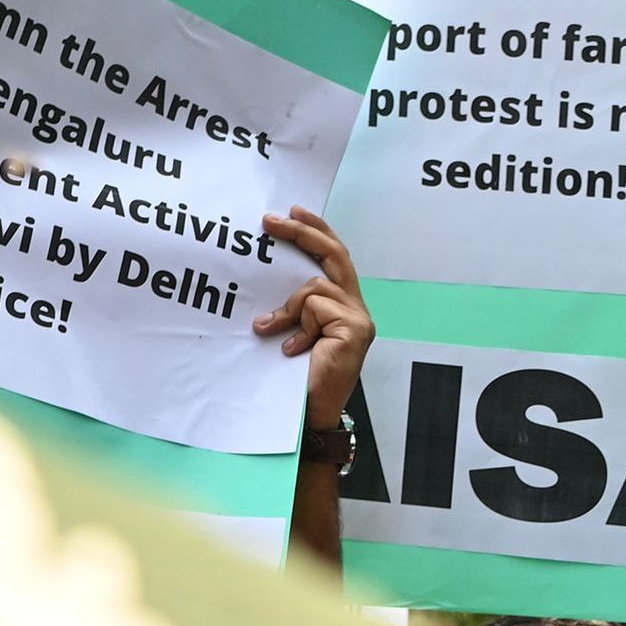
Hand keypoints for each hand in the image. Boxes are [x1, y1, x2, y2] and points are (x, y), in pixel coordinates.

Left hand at [256, 207, 372, 422]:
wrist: (308, 414)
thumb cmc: (296, 376)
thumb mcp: (293, 329)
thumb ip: (293, 304)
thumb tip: (266, 275)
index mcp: (344, 305)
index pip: (334, 257)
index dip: (316, 231)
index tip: (291, 211)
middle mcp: (357, 308)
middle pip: (334, 255)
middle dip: (302, 233)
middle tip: (270, 221)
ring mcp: (359, 319)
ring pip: (316, 286)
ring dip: (288, 307)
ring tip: (268, 329)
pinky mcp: (354, 330)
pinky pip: (315, 308)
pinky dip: (297, 325)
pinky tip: (291, 350)